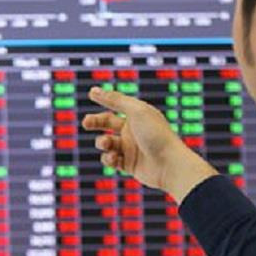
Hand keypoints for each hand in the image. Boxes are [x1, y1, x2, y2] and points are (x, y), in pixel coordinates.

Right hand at [81, 86, 217, 203]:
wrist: (170, 165)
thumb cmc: (156, 135)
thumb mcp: (136, 111)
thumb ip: (115, 100)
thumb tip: (94, 90)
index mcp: (138, 116)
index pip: (117, 104)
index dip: (104, 99)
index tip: (91, 93)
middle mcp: (134, 131)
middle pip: (107, 123)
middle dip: (95, 122)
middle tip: (86, 123)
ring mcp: (131, 148)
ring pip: (107, 143)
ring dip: (102, 143)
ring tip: (106, 144)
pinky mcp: (129, 165)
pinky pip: (111, 160)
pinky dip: (108, 158)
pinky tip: (114, 158)